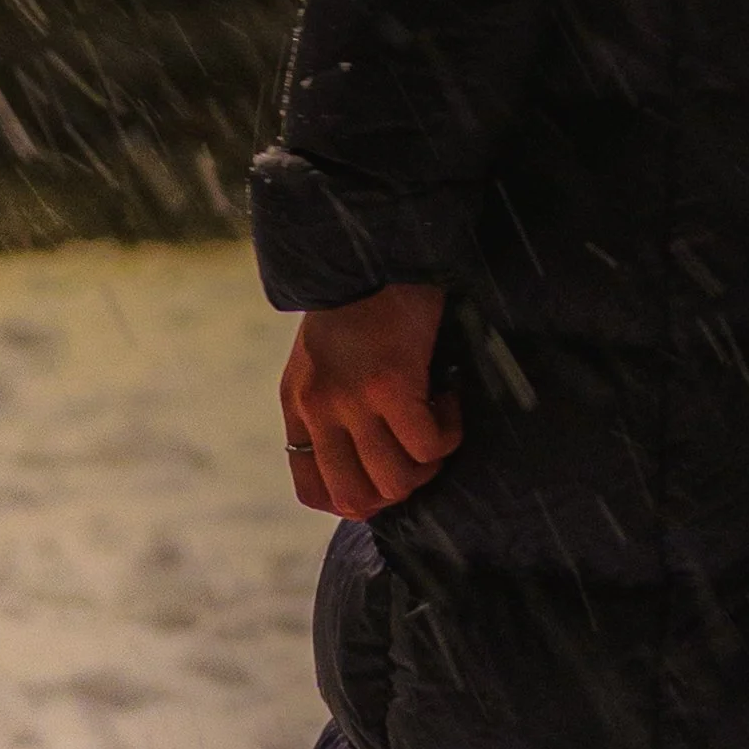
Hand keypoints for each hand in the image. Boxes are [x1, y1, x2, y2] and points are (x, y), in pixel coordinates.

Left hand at [280, 281, 461, 518]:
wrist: (372, 247)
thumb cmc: (358, 301)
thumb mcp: (321, 358)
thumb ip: (329, 406)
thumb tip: (366, 460)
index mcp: (298, 405)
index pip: (313, 490)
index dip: (355, 500)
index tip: (385, 479)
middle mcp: (319, 409)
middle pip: (356, 499)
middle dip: (396, 492)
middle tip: (418, 458)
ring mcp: (353, 400)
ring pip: (397, 480)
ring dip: (428, 465)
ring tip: (437, 424)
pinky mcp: (392, 385)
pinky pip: (427, 445)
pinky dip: (447, 434)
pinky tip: (449, 401)